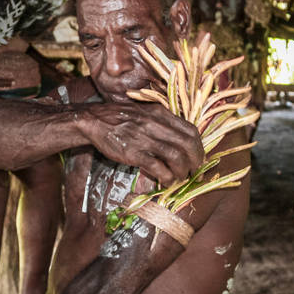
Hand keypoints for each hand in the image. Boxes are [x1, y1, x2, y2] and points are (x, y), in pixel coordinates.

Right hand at [80, 101, 203, 185]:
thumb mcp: (145, 112)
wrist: (94, 120)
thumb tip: (179, 140)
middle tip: (192, 171)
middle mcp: (156, 125)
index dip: (199, 148)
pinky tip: (166, 181)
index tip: (197, 158)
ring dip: (182, 171)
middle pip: (188, 145)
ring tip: (179, 178)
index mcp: (161, 114)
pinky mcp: (134, 153)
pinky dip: (167, 177)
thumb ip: (162, 122)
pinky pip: (158, 167)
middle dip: (195, 162)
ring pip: (177, 157)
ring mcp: (145, 139)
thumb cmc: (120, 118)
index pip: (191, 131)